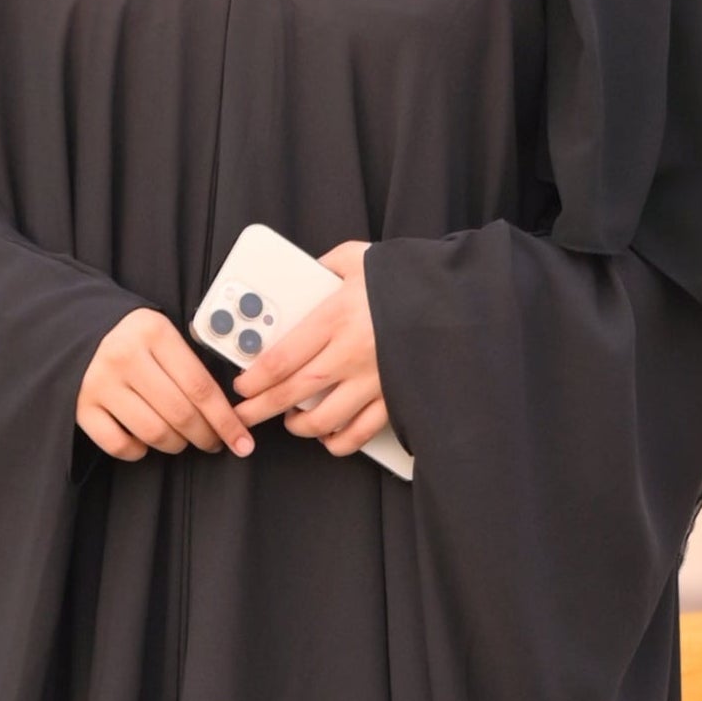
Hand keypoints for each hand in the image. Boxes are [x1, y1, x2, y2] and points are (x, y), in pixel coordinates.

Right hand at [77, 306, 255, 462]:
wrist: (75, 327)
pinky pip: (118, 444)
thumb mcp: (162, 333)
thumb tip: (227, 411)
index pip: (200, 386)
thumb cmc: (131, 336)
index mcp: (153, 334)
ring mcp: (100, 383)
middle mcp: (125, 357)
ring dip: (175, 444)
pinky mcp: (81, 406)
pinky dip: (137, 451)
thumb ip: (189, 364)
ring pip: (153, 432)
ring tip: (180, 439)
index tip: (242, 441)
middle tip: (213, 442)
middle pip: (180, 413)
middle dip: (205, 436)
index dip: (226, 420)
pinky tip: (144, 442)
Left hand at [224, 241, 391, 456]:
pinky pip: (362, 431)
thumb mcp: (360, 259)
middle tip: (246, 414)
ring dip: (301, 426)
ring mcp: (375, 379)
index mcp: (337, 318)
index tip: (243, 385)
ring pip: (326, 418)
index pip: (282, 358)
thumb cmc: (407, 278)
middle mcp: (352, 353)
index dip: (255, 378)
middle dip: (262, 408)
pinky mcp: (396, 396)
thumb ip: (327, 266)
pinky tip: (330, 436)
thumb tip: (306, 272)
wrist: (458, 298)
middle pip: (294, 391)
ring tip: (292, 421)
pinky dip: (341, 441)